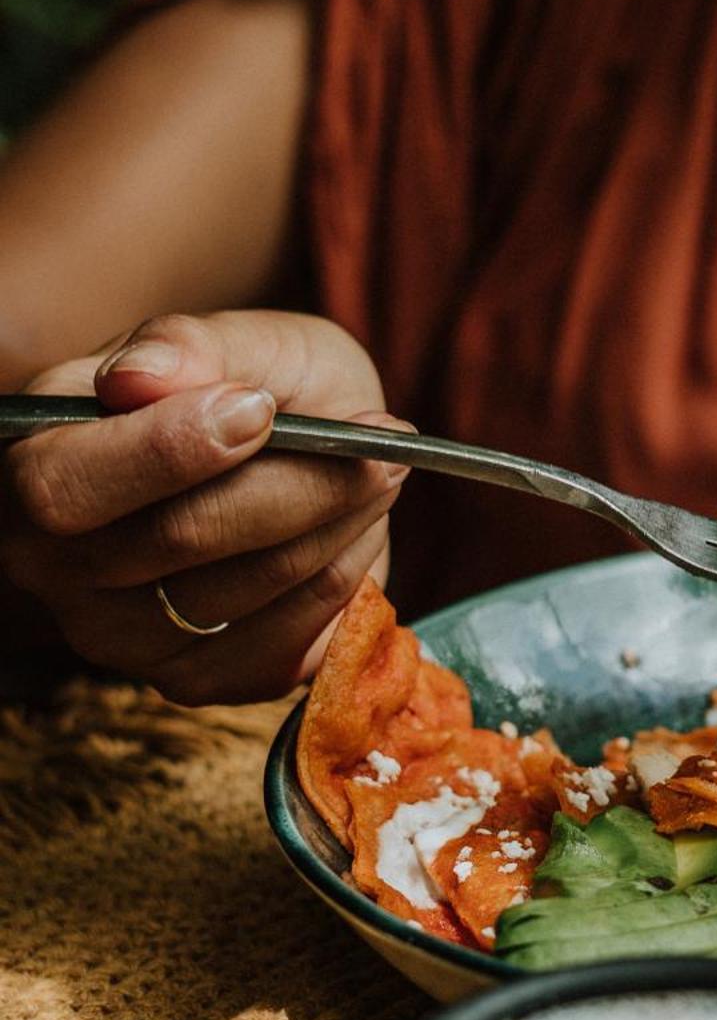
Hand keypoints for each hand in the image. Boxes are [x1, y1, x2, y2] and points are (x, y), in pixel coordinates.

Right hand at [0, 310, 410, 703]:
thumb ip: (189, 346)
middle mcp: (53, 565)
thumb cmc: (258, 386)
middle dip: (298, 483)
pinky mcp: (198, 680)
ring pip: (250, 586)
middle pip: (178, 539)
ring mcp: (121, 637)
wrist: (304, 451)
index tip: (261, 409)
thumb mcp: (238, 339)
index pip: (64, 485)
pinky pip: (291, 639)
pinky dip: (345, 574)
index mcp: (29, 461)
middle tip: (378, 441)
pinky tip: (355, 529)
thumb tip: (138, 379)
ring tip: (379, 471)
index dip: (167, 451)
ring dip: (338, 523)